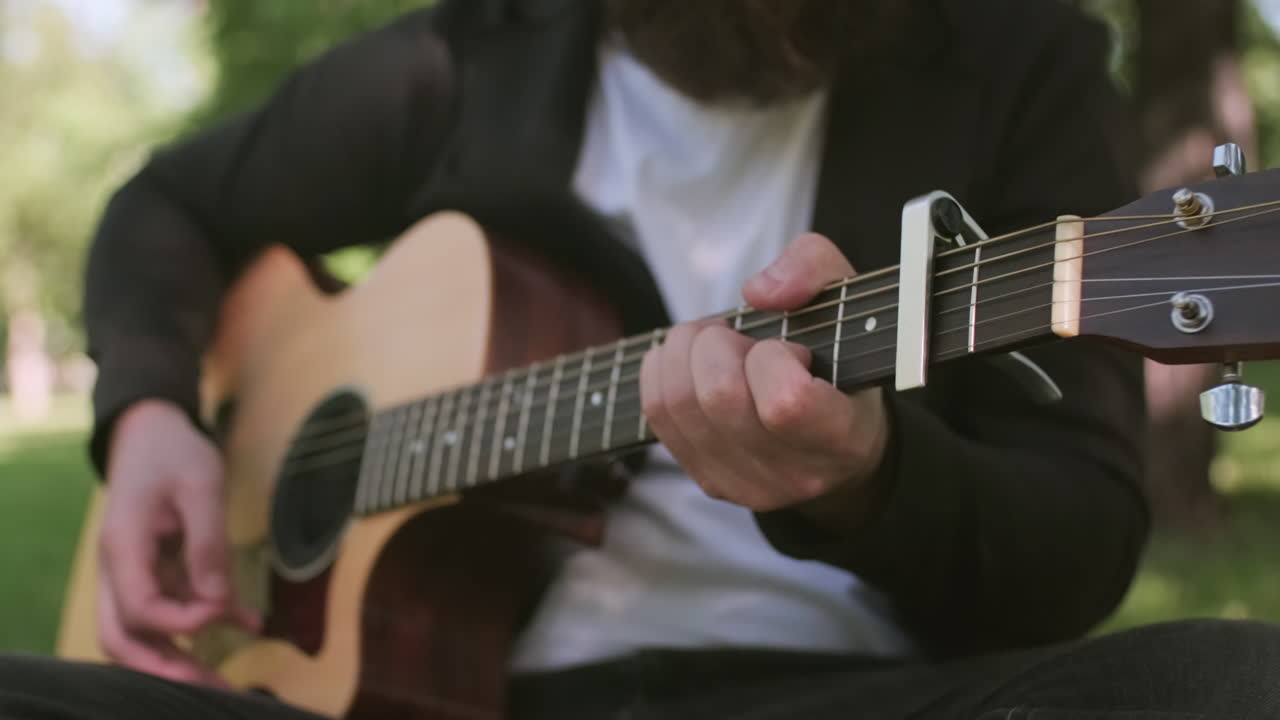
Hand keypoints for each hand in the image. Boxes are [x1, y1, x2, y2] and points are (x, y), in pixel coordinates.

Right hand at [97, 399, 258, 685]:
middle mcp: (118, 567)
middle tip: (207, 689)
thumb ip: (208, 542)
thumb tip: (216, 598)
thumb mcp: (201, 486)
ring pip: (147, 630)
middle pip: (123, 637)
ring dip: (185, 655)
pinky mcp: (154, 569)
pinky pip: (174, 605)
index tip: (219, 611)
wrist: (153, 430)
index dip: (181, 621)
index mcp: (123, 547)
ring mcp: (133, 571)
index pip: (140, 608)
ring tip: (229, 682)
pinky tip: (251, 623)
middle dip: (163, 667)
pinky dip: (207, 618)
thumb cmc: (174, 452)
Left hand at [640, 233, 889, 519]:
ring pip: (679, 403)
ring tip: (716, 346)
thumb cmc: (843, 361)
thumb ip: (812, 268)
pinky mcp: (710, 480)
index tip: (790, 348)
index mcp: (841, 437)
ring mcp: (747, 485)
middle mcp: (794, 473)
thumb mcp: (848, 298)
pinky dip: (662, 371)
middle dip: (719, 344)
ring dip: (685, 353)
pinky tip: (690, 363)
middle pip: (719, 396)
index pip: (786, 404)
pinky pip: (657, 415)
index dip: (772, 358)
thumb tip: (756, 293)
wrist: (841, 442)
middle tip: (741, 338)